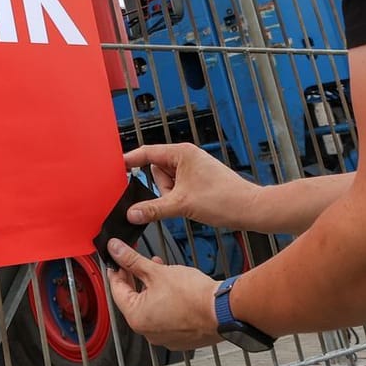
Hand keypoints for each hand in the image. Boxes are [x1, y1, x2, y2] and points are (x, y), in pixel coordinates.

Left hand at [103, 239, 219, 350]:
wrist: (223, 311)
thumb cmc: (194, 296)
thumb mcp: (157, 271)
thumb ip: (132, 260)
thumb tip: (115, 250)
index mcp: (136, 317)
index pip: (117, 290)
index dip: (116, 270)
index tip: (116, 259)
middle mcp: (147, 331)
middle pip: (133, 300)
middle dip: (134, 278)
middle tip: (134, 262)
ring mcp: (164, 336)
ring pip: (150, 308)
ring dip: (150, 288)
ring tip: (157, 269)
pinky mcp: (179, 337)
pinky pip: (164, 317)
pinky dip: (164, 302)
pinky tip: (171, 287)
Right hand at [123, 142, 260, 229]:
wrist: (250, 209)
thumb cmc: (224, 199)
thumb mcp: (181, 205)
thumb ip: (153, 208)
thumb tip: (132, 212)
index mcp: (181, 152)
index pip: (147, 153)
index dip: (130, 161)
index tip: (116, 168)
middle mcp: (186, 157)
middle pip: (156, 171)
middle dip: (159, 188)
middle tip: (172, 199)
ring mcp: (193, 169)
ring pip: (167, 183)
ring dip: (169, 196)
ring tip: (186, 204)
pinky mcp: (198, 181)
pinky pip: (177, 189)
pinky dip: (177, 199)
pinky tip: (189, 206)